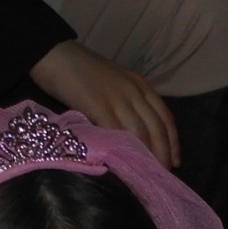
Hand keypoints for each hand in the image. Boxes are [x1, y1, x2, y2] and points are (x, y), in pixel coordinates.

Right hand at [29, 42, 177, 167]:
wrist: (53, 53)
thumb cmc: (82, 72)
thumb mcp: (115, 84)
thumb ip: (128, 105)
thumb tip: (138, 136)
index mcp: (141, 86)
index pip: (165, 118)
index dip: (172, 143)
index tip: (174, 162)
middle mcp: (133, 91)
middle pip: (156, 129)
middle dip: (161, 155)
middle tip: (160, 175)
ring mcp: (116, 97)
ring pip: (140, 133)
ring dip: (145, 157)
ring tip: (144, 174)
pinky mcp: (96, 104)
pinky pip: (115, 131)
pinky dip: (121, 149)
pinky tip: (122, 163)